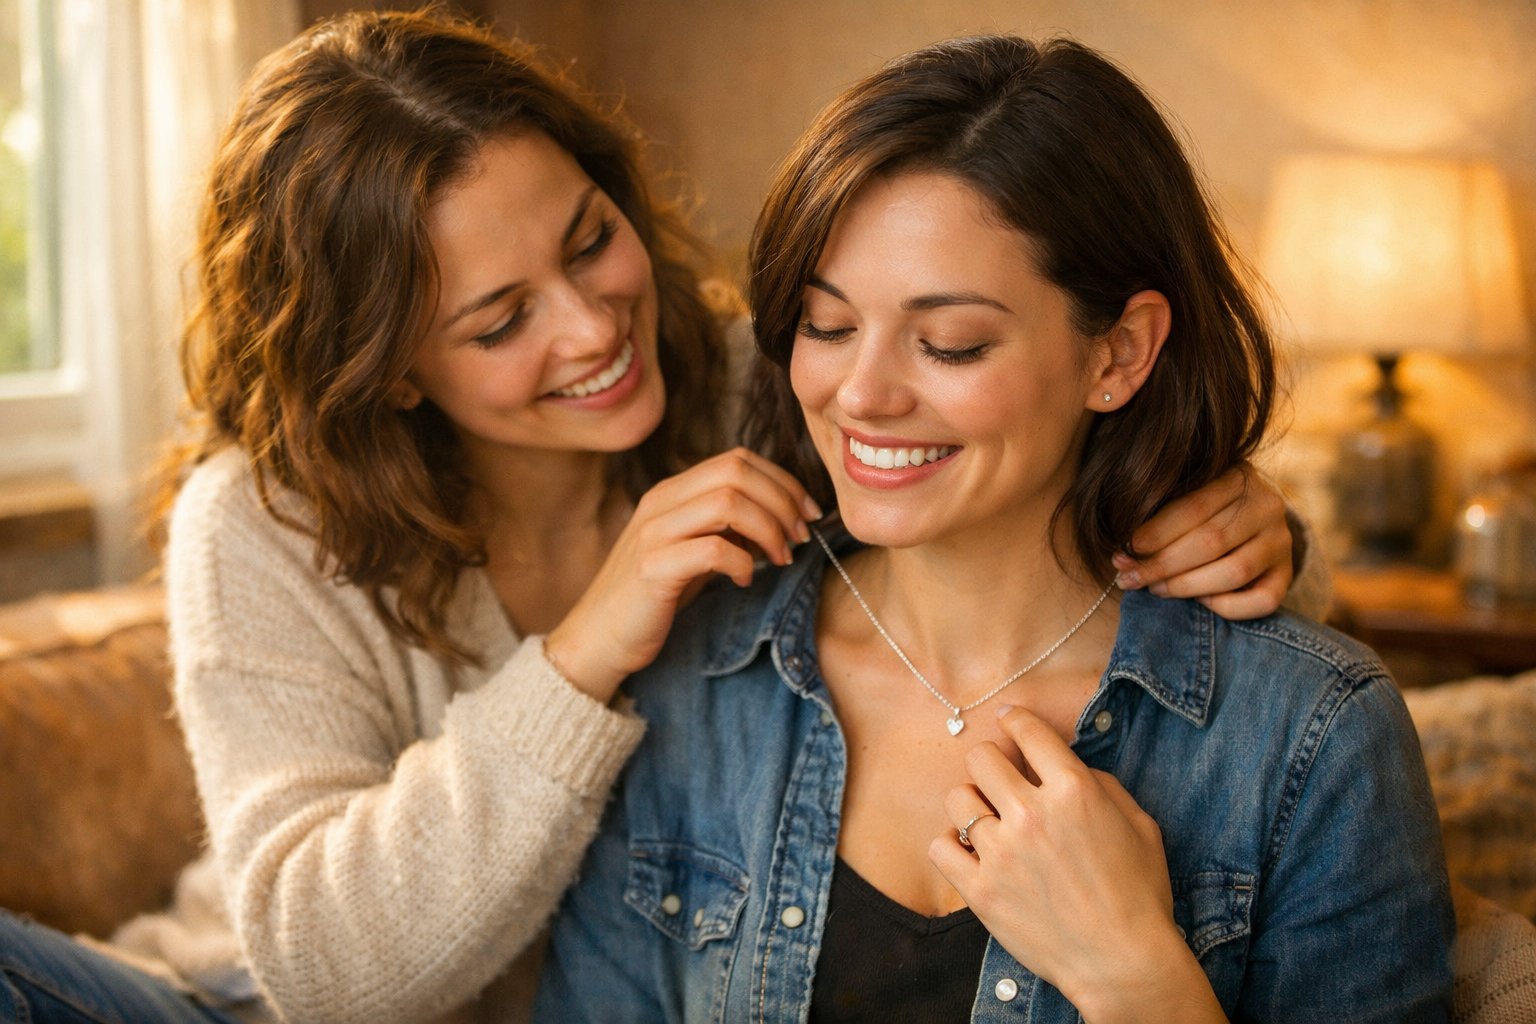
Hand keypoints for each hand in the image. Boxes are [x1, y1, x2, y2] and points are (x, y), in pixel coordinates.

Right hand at [544, 448, 818, 702]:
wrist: (599, 637)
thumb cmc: (654, 596)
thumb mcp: (693, 549)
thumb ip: (727, 527)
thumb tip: (782, 516)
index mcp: (673, 492)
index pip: (738, 459)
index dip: (782, 480)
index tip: (807, 513)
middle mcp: (661, 502)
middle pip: (737, 472)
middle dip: (782, 501)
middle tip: (799, 538)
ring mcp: (654, 533)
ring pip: (727, 502)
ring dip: (768, 529)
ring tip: (779, 559)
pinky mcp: (652, 569)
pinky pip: (712, 549)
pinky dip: (742, 562)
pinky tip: (745, 581)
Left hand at [929, 706, 1223, 1022]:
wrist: (1123, 962)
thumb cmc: (1139, 895)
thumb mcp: (1140, 825)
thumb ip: (1101, 784)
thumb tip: (1067, 764)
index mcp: (1073, 791)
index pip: (1027, 730)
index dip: (1015, 719)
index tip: (1008, 721)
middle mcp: (1032, 814)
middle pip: (980, 758)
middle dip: (990, 764)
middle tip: (1000, 782)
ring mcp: (1002, 852)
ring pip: (958, 799)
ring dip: (972, 805)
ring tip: (988, 822)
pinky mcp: (980, 889)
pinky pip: (940, 846)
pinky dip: (951, 845)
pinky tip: (971, 853)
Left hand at [1113, 465, 1291, 619]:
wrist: (1252, 515)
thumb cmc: (1203, 505)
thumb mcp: (1187, 491)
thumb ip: (1162, 512)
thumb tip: (1123, 550)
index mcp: (1239, 477)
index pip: (1193, 508)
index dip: (1155, 533)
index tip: (1123, 551)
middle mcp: (1267, 506)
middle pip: (1210, 542)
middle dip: (1162, 565)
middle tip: (1129, 578)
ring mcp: (1281, 542)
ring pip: (1234, 573)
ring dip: (1186, 586)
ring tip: (1155, 588)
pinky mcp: (1287, 574)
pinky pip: (1262, 601)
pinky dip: (1226, 606)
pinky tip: (1199, 601)